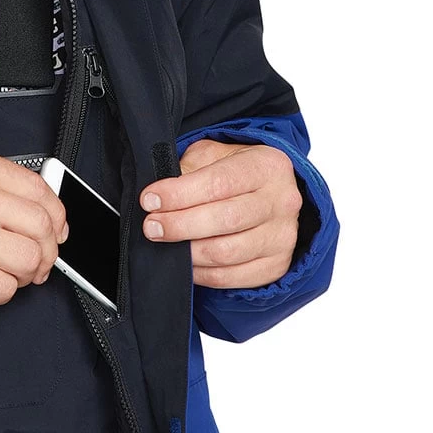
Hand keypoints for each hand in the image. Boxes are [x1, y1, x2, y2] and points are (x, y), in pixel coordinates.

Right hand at [0, 145, 68, 305]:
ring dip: (29, 271)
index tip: (57, 227)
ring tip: (16, 272)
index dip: (56, 213)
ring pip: (30, 257)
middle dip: (48, 248)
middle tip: (40, 258)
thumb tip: (32, 204)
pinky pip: (4, 287)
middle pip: (41, 224)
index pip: (38, 188)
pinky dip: (4, 291)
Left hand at [138, 139, 301, 288]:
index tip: (150, 200)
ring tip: (165, 243)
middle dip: (180, 225)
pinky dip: (201, 273)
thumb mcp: (213, 155)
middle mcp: (281, 202)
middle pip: (225, 220)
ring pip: (227, 253)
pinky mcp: (276, 265)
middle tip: (152, 227)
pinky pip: (231, 277)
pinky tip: (185, 262)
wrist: (271, 193)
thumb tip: (159, 196)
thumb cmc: (235, 172)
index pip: (219, 182)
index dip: (179, 194)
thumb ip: (189, 169)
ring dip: (188, 252)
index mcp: (266, 166)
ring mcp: (282, 237)